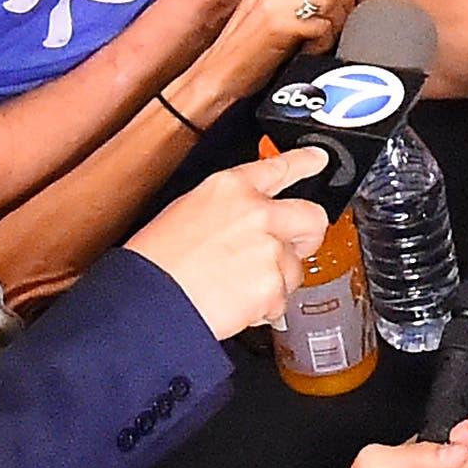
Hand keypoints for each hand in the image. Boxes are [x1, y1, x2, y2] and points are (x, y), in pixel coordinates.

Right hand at [124, 148, 331, 337]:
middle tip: (289, 250)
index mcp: (230, 188)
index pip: (280, 166)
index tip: (319, 158)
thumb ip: (229, 209)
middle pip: (312, 217)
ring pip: (295, 267)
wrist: (147, 301)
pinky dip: (264, 309)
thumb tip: (248, 219)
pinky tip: (236, 304)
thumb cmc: (156, 263)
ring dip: (274, 280)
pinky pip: (282, 301)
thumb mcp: (188, 212)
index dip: (305, 161)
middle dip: (308, 236)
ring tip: (237, 287)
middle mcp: (256, 212)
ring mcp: (268, 248)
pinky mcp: (272, 285)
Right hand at [182, 0, 359, 108]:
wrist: (217, 76)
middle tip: (340, 22)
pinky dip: (324, 43)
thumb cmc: (245, 50)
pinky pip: (322, 25)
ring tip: (321, 41)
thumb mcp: (267, 12)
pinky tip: (310, 51)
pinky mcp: (277, 22)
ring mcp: (272, 0)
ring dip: (335, 23)